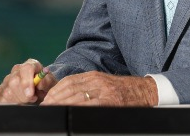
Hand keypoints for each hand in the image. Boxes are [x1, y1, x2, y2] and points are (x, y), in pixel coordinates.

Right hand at [0, 59, 56, 103]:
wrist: (40, 92)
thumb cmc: (46, 86)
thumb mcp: (51, 84)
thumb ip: (47, 82)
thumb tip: (39, 83)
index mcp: (30, 65)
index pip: (26, 68)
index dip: (27, 81)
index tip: (31, 94)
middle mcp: (17, 70)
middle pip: (14, 81)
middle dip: (24, 95)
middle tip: (33, 99)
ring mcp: (7, 79)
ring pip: (8, 91)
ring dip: (19, 100)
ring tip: (28, 100)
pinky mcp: (1, 90)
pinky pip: (3, 98)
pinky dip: (13, 103)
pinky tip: (20, 102)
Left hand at [40, 71, 157, 105]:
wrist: (145, 91)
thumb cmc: (123, 91)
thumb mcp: (103, 84)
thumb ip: (87, 87)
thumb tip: (67, 97)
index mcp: (93, 76)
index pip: (68, 81)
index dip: (55, 91)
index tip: (46, 99)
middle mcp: (96, 81)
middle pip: (70, 89)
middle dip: (55, 99)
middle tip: (44, 107)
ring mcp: (103, 91)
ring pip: (77, 97)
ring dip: (62, 105)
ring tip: (53, 111)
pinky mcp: (110, 101)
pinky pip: (90, 105)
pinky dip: (77, 109)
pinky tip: (70, 113)